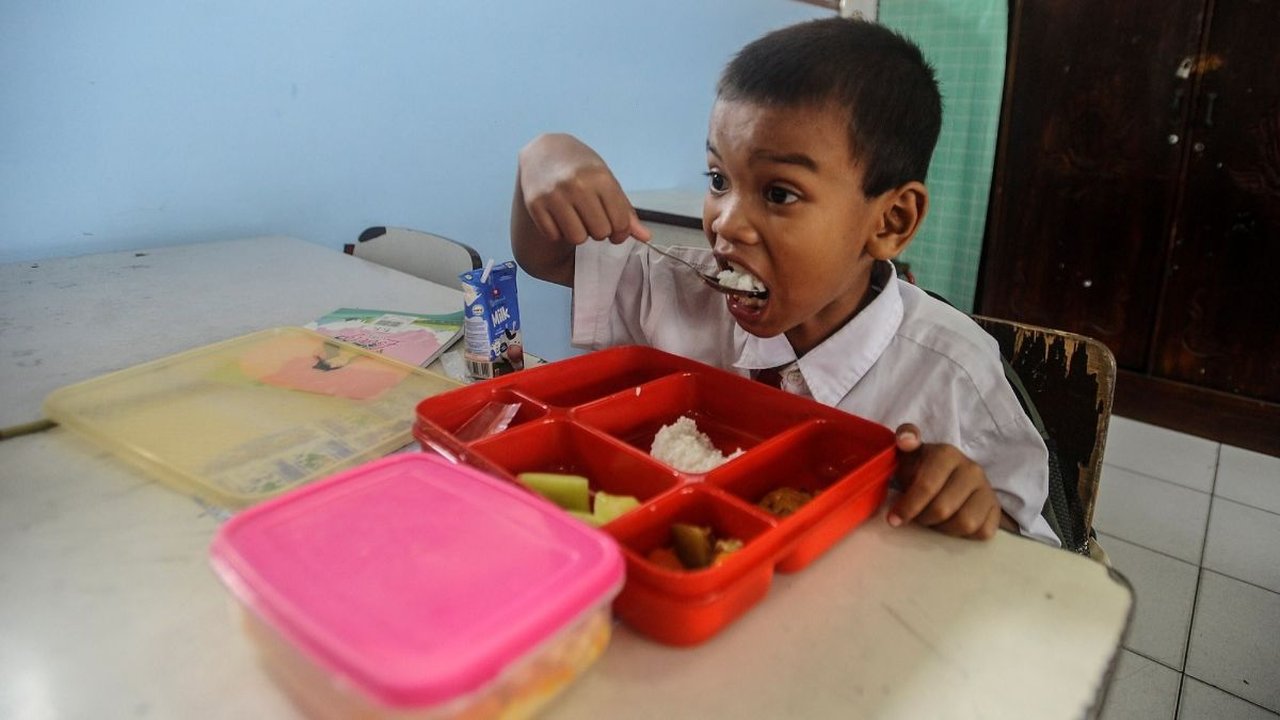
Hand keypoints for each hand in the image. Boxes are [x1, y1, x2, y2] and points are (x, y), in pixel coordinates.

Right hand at [518, 133, 650, 245]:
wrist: (544, 151)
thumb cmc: (582, 168)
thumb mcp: (607, 182)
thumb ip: (625, 210)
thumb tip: (646, 237)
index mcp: (600, 178)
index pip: (620, 222)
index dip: (621, 233)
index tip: (616, 230)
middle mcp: (577, 185)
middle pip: (599, 233)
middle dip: (599, 232)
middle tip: (592, 219)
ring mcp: (554, 195)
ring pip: (577, 238)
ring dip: (579, 234)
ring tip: (576, 219)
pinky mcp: (534, 204)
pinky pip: (554, 235)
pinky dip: (558, 232)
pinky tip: (559, 217)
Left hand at [887, 424, 1008, 539]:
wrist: (949, 476)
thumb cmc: (923, 468)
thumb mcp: (909, 453)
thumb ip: (905, 439)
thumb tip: (906, 439)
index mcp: (947, 454)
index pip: (926, 486)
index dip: (907, 506)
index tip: (894, 519)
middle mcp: (971, 469)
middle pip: (942, 509)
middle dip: (923, 518)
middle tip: (916, 517)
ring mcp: (987, 489)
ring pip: (964, 523)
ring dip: (943, 529)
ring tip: (934, 520)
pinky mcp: (996, 508)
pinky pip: (982, 532)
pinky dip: (964, 534)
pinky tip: (952, 524)